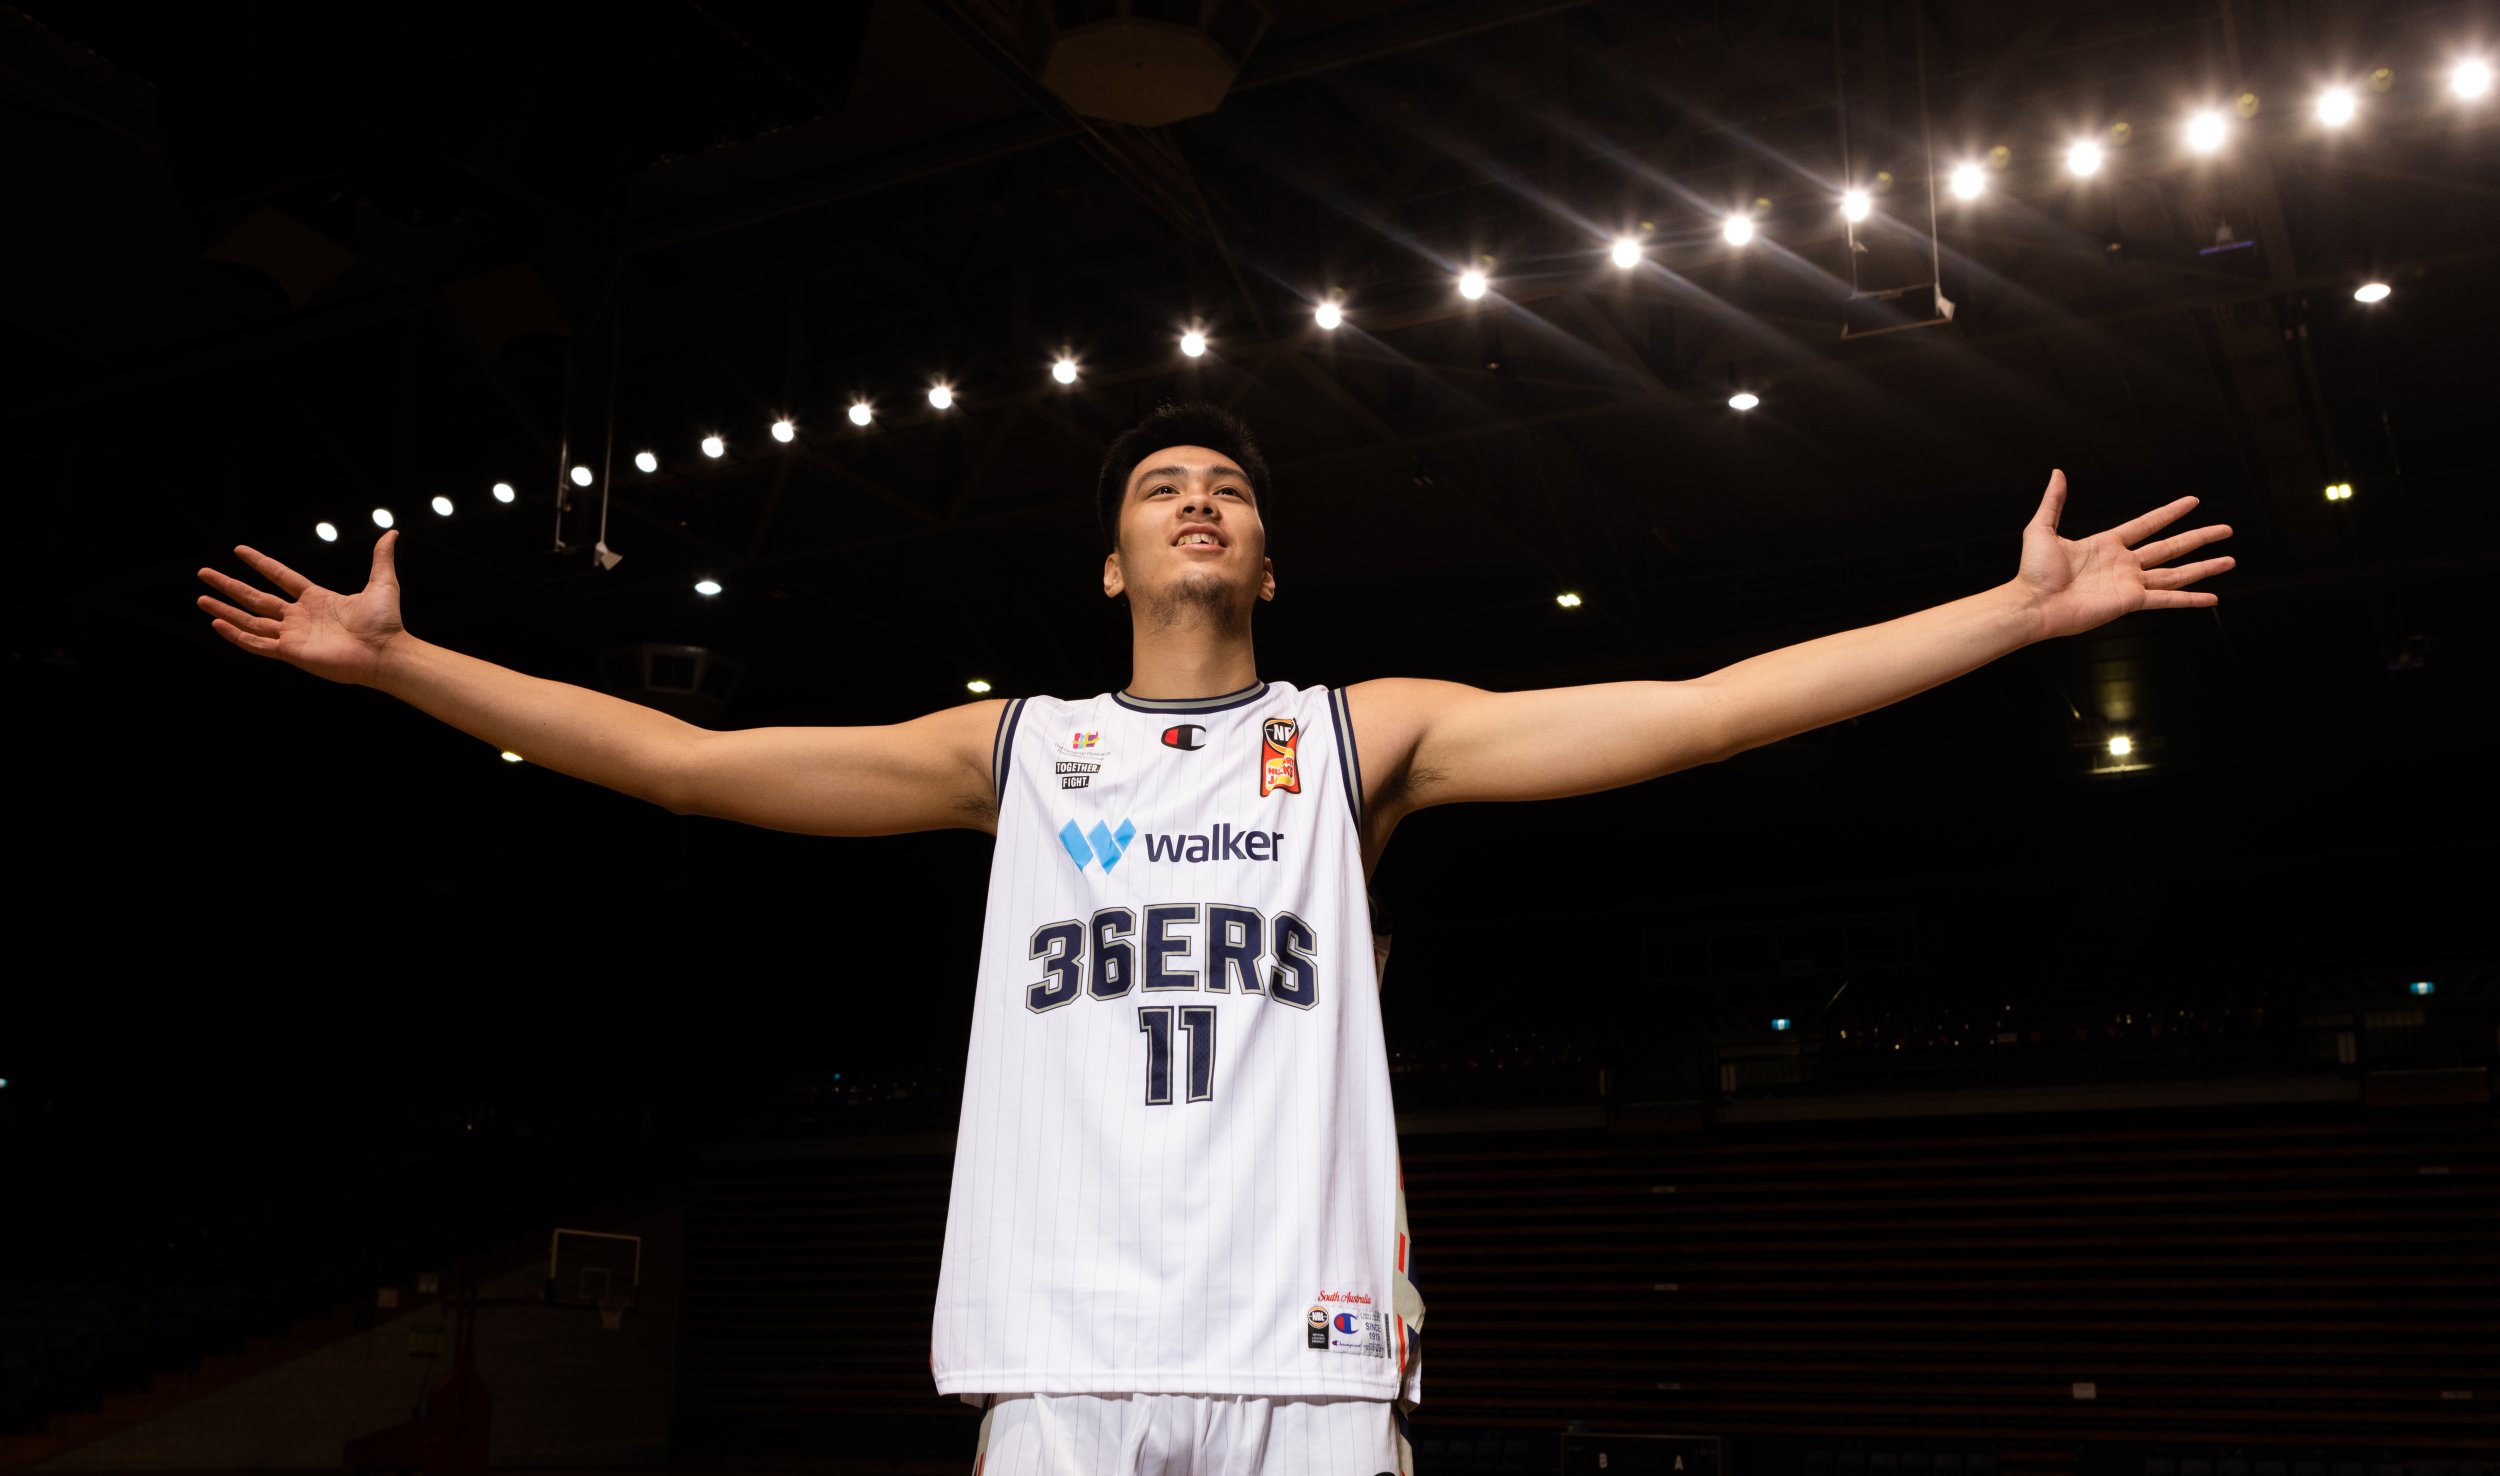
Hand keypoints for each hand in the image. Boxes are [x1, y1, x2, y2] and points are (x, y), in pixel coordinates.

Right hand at [196, 531, 408, 686]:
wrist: (385, 652)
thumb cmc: (386, 623)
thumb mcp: (383, 583)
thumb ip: (380, 558)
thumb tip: (391, 532)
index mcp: (317, 599)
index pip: (280, 576)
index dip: (260, 563)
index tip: (239, 550)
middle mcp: (300, 616)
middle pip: (256, 598)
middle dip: (229, 586)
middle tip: (204, 573)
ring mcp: (293, 635)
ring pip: (250, 620)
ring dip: (225, 609)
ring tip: (200, 598)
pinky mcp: (291, 652)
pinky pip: (257, 643)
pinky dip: (236, 635)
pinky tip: (216, 622)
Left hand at [2014, 470, 2235, 641]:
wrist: (2033, 603)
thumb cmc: (2033, 571)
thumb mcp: (2042, 528)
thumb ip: (2054, 501)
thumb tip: (2058, 472)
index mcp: (2107, 545)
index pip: (2147, 524)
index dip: (2170, 512)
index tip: (2193, 501)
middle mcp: (2124, 564)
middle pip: (2171, 547)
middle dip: (2200, 538)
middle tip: (2226, 529)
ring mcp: (2130, 584)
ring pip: (2176, 572)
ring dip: (2204, 567)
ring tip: (2230, 560)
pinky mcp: (2131, 602)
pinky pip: (2167, 599)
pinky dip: (2190, 599)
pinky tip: (2213, 598)